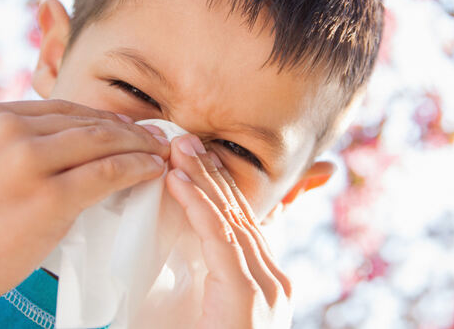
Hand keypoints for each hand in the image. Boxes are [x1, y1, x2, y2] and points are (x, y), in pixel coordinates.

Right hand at [0, 99, 170, 322]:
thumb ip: (13, 147)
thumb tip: (68, 149)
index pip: (63, 108)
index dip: (104, 117)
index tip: (129, 128)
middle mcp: (9, 127)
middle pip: (87, 121)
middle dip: (128, 129)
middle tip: (156, 139)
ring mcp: (28, 159)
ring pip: (102, 142)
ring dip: (139, 146)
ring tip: (161, 154)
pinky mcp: (48, 196)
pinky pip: (108, 172)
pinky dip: (137, 169)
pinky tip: (152, 171)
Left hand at [164, 134, 292, 328]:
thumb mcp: (214, 311)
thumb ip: (211, 283)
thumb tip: (190, 256)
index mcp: (270, 284)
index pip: (246, 225)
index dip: (224, 190)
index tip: (203, 163)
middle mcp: (275, 282)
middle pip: (241, 215)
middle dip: (212, 175)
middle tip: (189, 142)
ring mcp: (266, 287)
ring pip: (230, 219)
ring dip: (201, 179)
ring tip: (179, 149)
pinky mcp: (245, 294)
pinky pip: (219, 236)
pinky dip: (196, 204)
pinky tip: (178, 181)